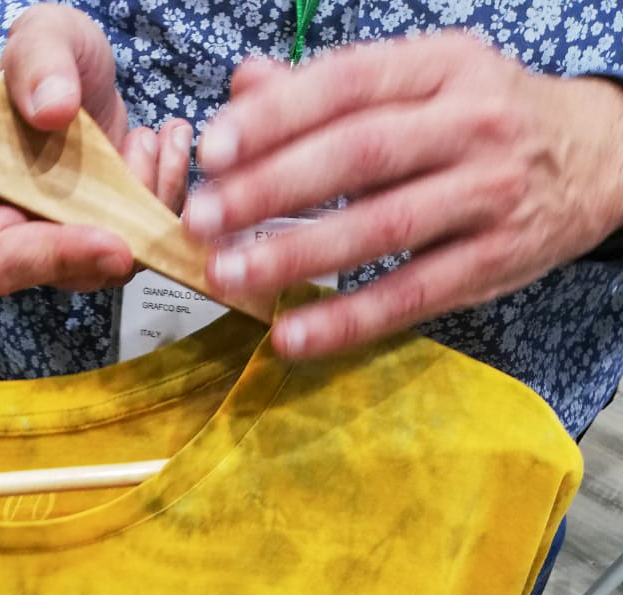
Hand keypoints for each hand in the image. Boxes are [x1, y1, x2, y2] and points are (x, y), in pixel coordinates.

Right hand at [0, 3, 191, 294]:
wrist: (81, 69)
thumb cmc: (49, 58)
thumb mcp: (41, 38)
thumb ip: (36, 63)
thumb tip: (51, 108)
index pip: (5, 259)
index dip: (57, 257)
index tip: (112, 240)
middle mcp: (26, 230)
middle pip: (72, 273)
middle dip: (121, 226)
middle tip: (141, 153)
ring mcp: (71, 237)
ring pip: (118, 261)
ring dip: (150, 202)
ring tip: (150, 137)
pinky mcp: (110, 229)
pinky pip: (147, 238)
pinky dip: (168, 193)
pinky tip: (169, 141)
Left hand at [182, 33, 622, 358]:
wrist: (598, 158)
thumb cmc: (486, 119)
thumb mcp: (423, 80)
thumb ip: (331, 87)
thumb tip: (243, 87)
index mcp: (442, 66)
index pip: (349, 83)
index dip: (277, 117)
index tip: (213, 149)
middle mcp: (469, 125)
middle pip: (359, 156)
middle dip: (271, 189)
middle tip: (203, 219)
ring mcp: (487, 196)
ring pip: (382, 228)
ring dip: (297, 255)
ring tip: (230, 274)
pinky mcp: (493, 263)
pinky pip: (410, 297)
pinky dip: (346, 320)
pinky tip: (290, 335)